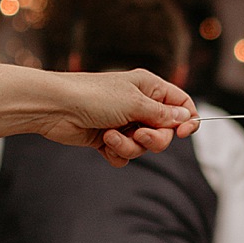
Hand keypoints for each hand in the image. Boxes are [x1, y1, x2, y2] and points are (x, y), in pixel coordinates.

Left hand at [39, 67, 199, 164]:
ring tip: (111, 137)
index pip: (181, 104)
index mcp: (149, 88)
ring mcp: (124, 122)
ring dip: (130, 146)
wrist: (57, 108)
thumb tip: (186, 118)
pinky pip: (125, 154)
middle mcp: (139, 105)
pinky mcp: (109, 138)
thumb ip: (163, 115)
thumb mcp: (135, 103)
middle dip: (153, 139)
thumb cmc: (94, 96)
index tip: (182, 134)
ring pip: (143, 146)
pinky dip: (117, 153)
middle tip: (139, 136)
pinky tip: (103, 143)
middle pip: (165, 131)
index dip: (187, 120)